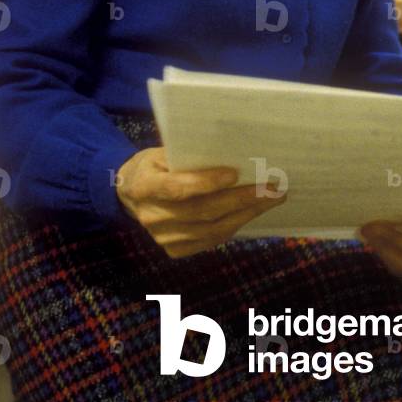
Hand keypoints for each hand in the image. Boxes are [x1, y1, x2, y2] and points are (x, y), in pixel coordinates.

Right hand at [116, 146, 286, 257]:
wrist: (129, 193)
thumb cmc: (153, 165)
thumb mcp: (161, 151)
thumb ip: (188, 155)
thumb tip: (232, 153)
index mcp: (144, 186)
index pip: (177, 188)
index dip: (206, 182)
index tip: (235, 173)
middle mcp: (152, 216)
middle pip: (202, 211)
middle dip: (241, 199)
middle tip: (272, 188)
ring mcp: (163, 238)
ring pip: (211, 230)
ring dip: (246, 214)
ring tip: (271, 200)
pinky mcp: (174, 250)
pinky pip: (210, 240)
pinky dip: (234, 225)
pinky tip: (252, 212)